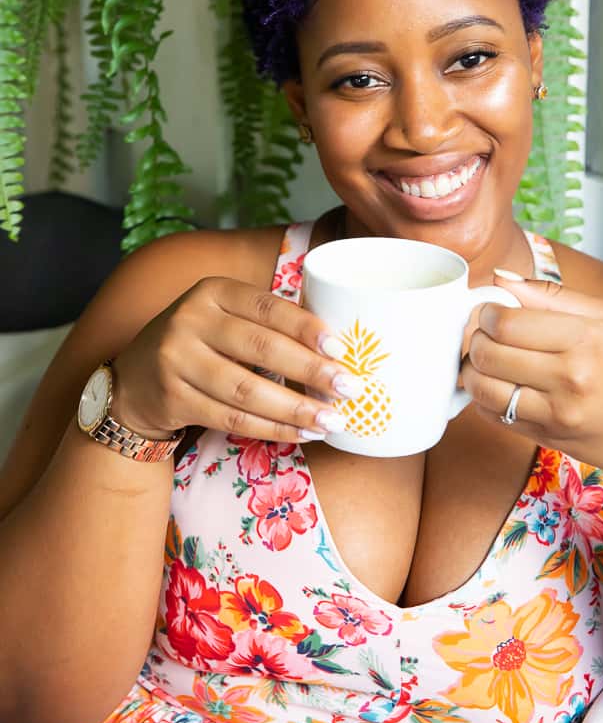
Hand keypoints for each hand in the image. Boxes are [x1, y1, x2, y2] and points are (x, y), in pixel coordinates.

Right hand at [112, 278, 361, 443]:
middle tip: (348, 387)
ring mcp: (176, 360)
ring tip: (331, 419)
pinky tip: (300, 432)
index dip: (306, 327)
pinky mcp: (173, 399)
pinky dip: (271, 428)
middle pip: (261, 348)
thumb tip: (334, 345)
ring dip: (295, 409)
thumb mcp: (222, 316)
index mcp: (212, 291)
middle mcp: (190, 320)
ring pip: (247, 390)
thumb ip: (265, 322)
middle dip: (310, 371)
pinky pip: (232, 418)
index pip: (267, 307)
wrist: (134, 380)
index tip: (340, 347)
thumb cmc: (199, 343)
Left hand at [462, 271, 602, 483]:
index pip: (508, 322)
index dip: (489, 312)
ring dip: (473, 368)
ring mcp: (554, 414)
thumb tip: (500, 278)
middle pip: (488, 353)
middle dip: (477, 337)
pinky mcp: (542, 438)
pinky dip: (484, 395)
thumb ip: (552, 296)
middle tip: (488, 332)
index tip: (495, 310)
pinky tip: (501, 383)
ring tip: (490, 357)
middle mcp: (569, 379)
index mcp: (587, 340)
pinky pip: (490, 413)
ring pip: (481, 387)